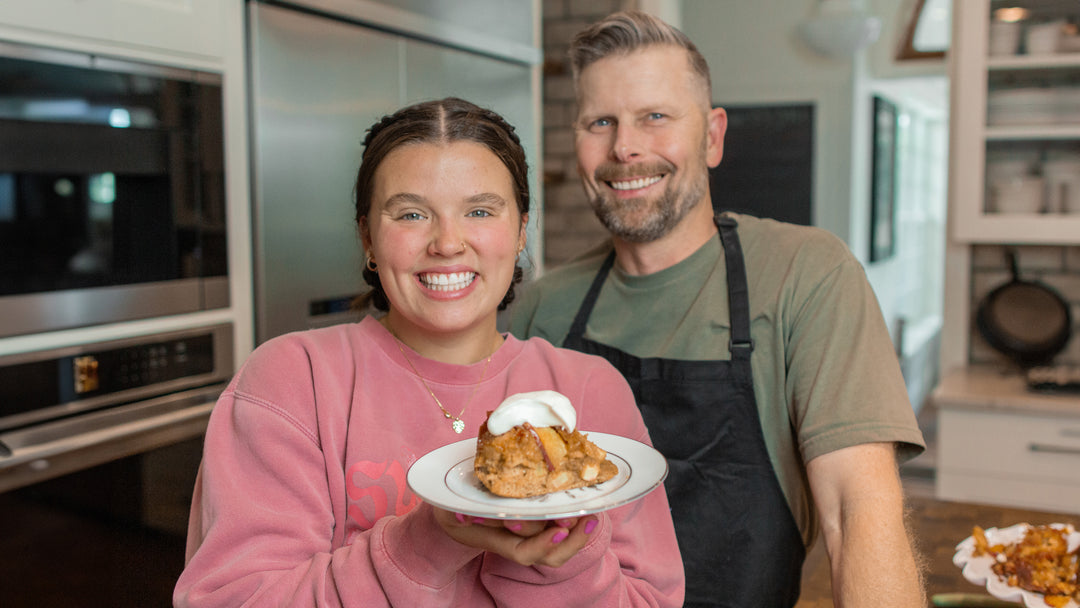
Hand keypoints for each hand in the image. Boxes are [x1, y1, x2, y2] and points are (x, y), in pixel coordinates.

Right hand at [431, 506, 599, 566]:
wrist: (455, 514)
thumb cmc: (454, 509)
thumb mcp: (451, 509)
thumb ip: (457, 512)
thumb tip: (464, 517)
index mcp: (495, 540)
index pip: (522, 551)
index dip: (541, 544)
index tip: (558, 530)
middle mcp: (515, 543)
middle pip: (547, 556)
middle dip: (568, 541)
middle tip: (581, 520)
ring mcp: (528, 538)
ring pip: (557, 551)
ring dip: (577, 537)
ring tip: (591, 518)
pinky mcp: (537, 527)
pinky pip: (559, 536)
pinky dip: (575, 528)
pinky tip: (587, 513)